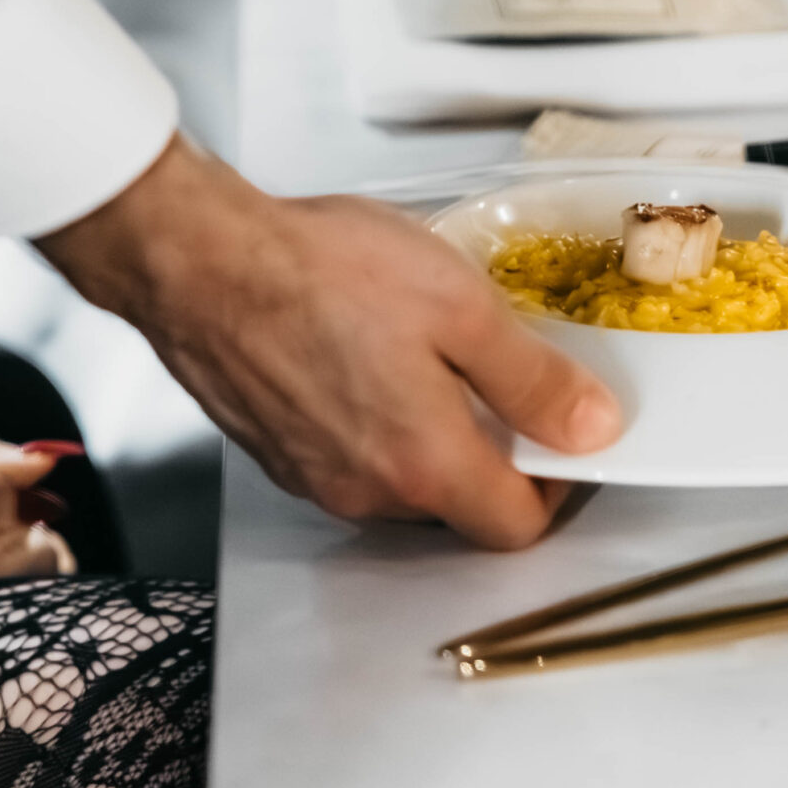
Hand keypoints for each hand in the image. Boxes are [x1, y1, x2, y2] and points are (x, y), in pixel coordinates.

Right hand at [37, 135, 621, 549]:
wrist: (194, 259)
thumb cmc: (317, 272)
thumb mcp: (461, 308)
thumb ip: (534, 381)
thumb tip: (593, 429)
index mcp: (425, 467)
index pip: (516, 528)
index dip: (556, 488)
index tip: (560, 436)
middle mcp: (367, 492)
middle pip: (458, 507)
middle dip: (491, 454)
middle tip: (495, 375)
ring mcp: (313, 478)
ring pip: (400, 481)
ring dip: (428, 434)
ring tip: (423, 351)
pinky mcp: (275, 452)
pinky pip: (348, 456)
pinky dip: (372, 421)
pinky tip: (363, 352)